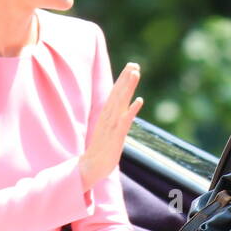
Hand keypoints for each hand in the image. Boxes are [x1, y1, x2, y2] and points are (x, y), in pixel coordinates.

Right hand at [79, 63, 142, 192]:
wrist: (90, 167)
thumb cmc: (101, 149)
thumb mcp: (111, 130)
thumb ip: (117, 117)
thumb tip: (127, 107)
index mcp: (106, 115)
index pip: (115, 93)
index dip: (123, 80)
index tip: (131, 66)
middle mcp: (108, 117)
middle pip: (118, 93)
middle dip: (126, 78)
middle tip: (134, 64)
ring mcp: (112, 125)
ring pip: (121, 102)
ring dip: (128, 87)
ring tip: (135, 73)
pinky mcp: (116, 136)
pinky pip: (125, 120)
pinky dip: (132, 110)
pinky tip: (139, 100)